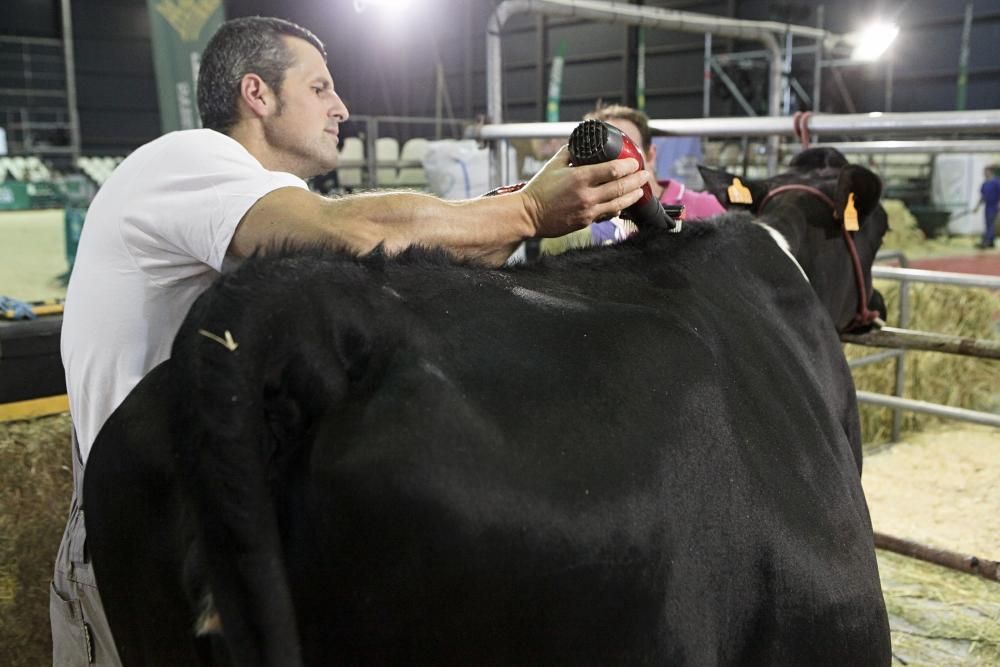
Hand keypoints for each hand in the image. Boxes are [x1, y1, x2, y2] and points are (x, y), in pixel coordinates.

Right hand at [518, 145, 647, 236]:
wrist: (528, 215)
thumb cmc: (539, 189)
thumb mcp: (553, 165)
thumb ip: (570, 152)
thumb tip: (583, 143)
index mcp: (579, 177)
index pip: (613, 170)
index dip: (629, 165)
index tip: (636, 161)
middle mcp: (586, 195)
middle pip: (621, 186)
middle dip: (637, 179)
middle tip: (645, 173)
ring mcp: (588, 211)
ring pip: (619, 203)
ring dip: (633, 195)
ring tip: (641, 189)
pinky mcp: (586, 222)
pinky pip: (608, 214)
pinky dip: (618, 207)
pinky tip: (624, 203)